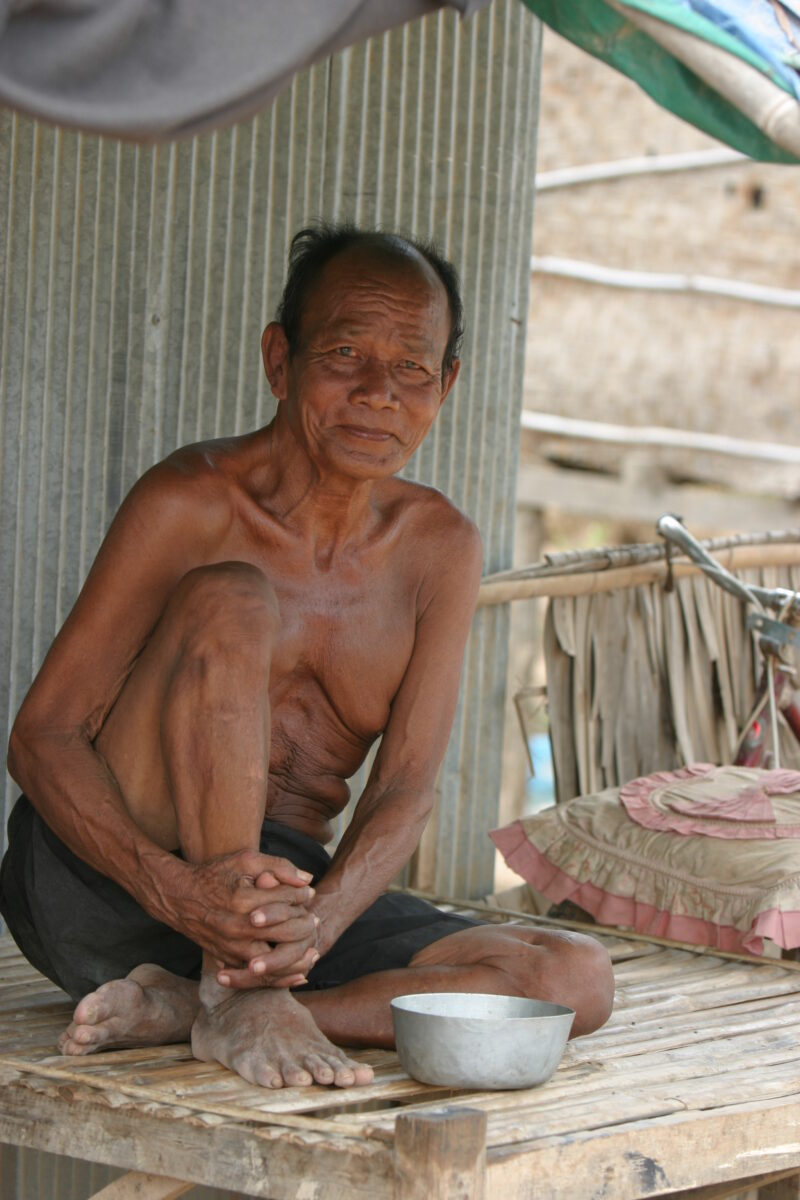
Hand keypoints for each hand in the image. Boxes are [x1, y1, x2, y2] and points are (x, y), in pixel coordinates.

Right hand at [161, 849, 315, 968]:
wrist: (179, 897)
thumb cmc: (214, 875)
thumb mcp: (245, 860)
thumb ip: (278, 867)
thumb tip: (308, 879)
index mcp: (243, 901)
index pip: (285, 901)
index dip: (302, 896)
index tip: (309, 894)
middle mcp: (237, 928)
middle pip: (285, 934)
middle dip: (304, 926)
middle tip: (314, 920)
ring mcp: (231, 947)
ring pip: (273, 963)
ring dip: (296, 958)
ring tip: (311, 951)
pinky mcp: (226, 959)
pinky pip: (256, 975)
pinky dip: (278, 975)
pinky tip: (296, 970)